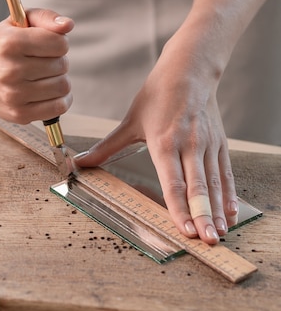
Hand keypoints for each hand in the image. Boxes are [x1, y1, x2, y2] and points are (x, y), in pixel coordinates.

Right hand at [0, 9, 74, 123]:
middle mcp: (9, 70)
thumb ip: (46, 17)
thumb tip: (67, 25)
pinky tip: (49, 93)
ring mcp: (13, 95)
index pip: (59, 43)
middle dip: (58, 61)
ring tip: (44, 77)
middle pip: (62, 65)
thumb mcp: (20, 22)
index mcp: (8, 43)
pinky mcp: (20, 114)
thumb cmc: (6, 47)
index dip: (59, 43)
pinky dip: (61, 99)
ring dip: (59, 80)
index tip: (48, 45)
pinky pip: (59, 107)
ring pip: (63, 86)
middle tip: (42, 62)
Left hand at [75, 28, 238, 244]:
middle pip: (197, 188)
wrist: (190, 69)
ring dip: (217, 211)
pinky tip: (231, 214)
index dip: (178, 207)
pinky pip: (226, 173)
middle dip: (202, 217)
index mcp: (164, 142)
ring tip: (220, 235)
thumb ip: (107, 147)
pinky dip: (229, 195)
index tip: (184, 229)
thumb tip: (78, 162)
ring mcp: (207, 145)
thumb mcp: (130, 121)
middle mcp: (189, 145)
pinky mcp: (220, 144)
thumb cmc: (158, 94)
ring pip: (214, 184)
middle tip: (208, 241)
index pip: (172, 182)